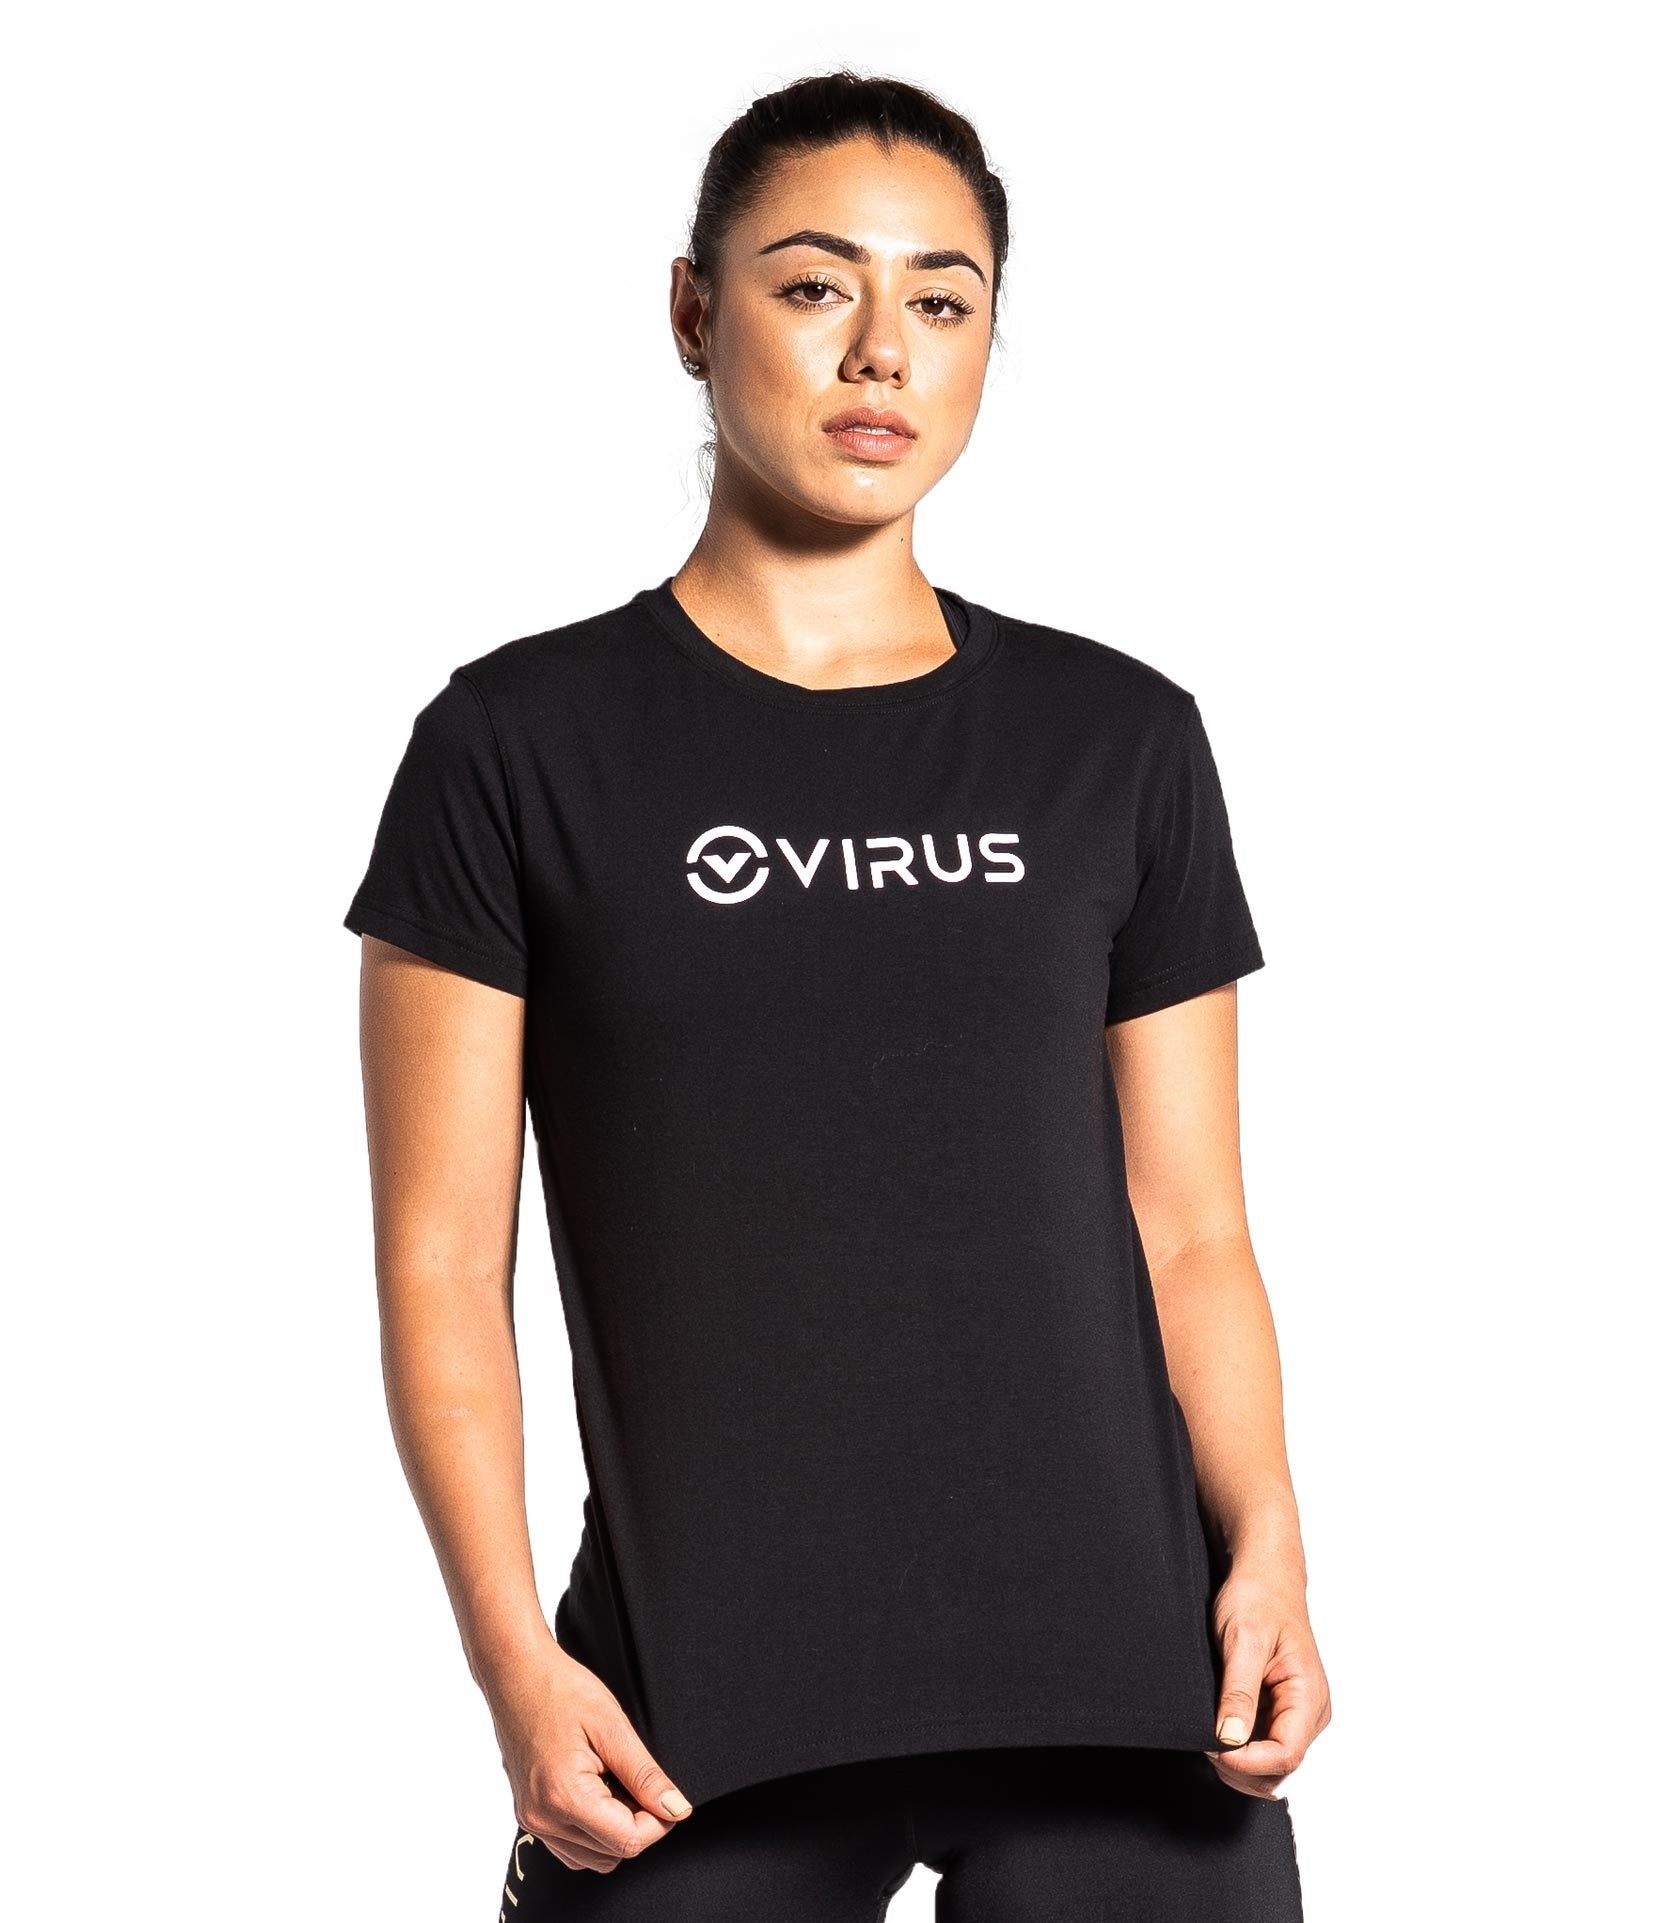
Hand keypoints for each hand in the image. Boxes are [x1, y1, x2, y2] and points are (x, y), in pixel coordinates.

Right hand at [484, 1640, 693, 1871]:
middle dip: (638, 1825)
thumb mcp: (612, 1726)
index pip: (627, 1841)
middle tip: (640, 1782)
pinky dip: (592, 1832)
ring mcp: (532, 1821)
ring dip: (615, 1831)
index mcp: (563, 1796)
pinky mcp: (529, 1816)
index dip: (658, 1822)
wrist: (516, 1674)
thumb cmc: (560, 1690)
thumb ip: (645, 1775)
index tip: (667, 1797)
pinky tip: (598, 1794)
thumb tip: (676, 1809)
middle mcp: (543, 1819)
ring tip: (616, 1783)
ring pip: (592, 1858)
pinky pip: (571, 1848)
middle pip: (612, 1854)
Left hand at [1202, 1558, 1331, 1799]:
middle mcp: (1309, 1713)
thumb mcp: (1243, 1640)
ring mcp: (1294, 1715)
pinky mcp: (1278, 1711)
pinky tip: (1216, 1727)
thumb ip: (1238, 1692)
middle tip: (1203, 1738)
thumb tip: (1230, 1739)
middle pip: (1279, 1770)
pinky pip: (1262, 1747)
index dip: (1247, 1761)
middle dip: (1240, 1766)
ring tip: (1208, 1732)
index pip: (1286, 1755)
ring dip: (1238, 1762)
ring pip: (1270, 1766)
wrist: (1263, 1575)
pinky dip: (1238, 1750)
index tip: (1211, 1745)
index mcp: (1308, 1696)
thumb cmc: (1258, 1598)